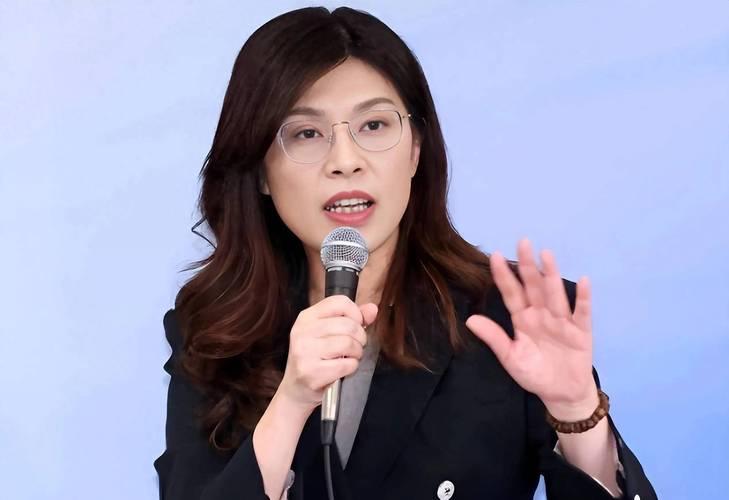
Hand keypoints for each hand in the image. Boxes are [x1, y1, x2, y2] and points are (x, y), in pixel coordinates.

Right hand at [277, 295, 377, 413]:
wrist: (296, 390)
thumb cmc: (315, 359)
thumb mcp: (328, 334)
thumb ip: (351, 319)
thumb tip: (373, 309)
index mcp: (306, 317)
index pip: (339, 302)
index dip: (356, 313)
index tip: (357, 325)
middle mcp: (302, 332)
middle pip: (348, 324)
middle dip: (360, 337)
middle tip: (356, 346)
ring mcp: (304, 352)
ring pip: (348, 343)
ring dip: (357, 352)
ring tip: (351, 357)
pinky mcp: (311, 372)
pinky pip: (346, 364)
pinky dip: (352, 367)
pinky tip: (344, 369)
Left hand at [465, 239, 597, 417]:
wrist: (562, 394)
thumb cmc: (534, 373)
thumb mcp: (511, 357)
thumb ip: (494, 338)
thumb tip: (470, 319)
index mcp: (522, 319)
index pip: (511, 293)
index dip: (503, 275)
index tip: (494, 255)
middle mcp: (541, 314)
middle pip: (533, 286)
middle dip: (527, 265)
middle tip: (522, 242)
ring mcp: (561, 320)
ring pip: (555, 294)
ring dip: (551, 275)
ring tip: (546, 254)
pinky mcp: (581, 331)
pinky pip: (582, 312)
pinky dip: (583, 298)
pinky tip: (583, 281)